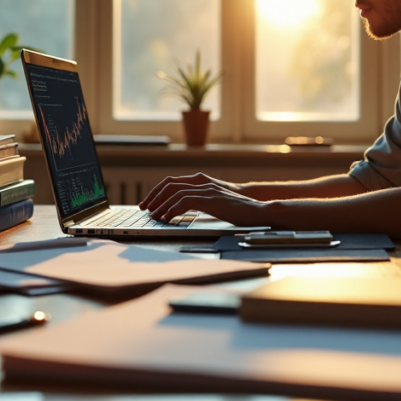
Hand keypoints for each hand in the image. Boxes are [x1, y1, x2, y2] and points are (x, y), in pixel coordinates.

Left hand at [145, 181, 269, 226]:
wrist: (256, 210)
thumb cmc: (238, 210)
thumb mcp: (215, 203)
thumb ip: (201, 202)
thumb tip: (183, 210)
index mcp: (201, 182)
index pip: (173, 182)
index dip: (158, 192)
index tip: (149, 203)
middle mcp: (201, 183)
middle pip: (169, 185)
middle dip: (154, 196)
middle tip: (144, 208)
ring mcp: (206, 189)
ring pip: (174, 193)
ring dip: (161, 205)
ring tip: (153, 216)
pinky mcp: (209, 199)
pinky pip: (184, 202)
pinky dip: (172, 209)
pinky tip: (166, 218)